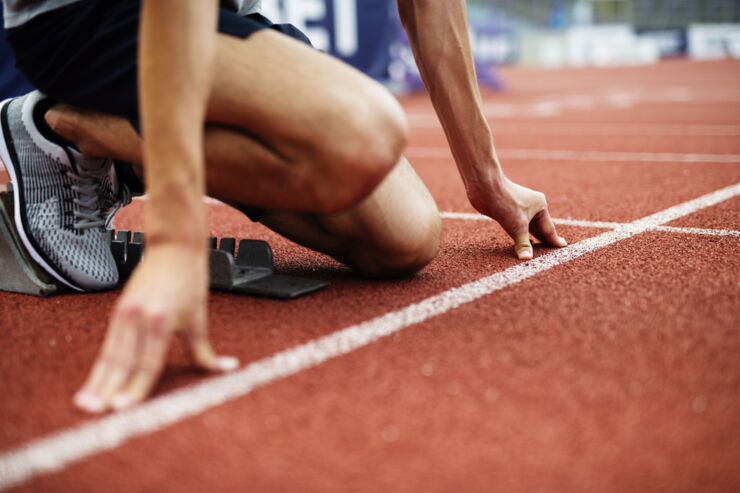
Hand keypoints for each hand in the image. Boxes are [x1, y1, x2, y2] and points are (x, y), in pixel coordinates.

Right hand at [74, 244, 237, 412]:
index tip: (124, 407)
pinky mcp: (118, 312)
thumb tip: (226, 369)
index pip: (147, 362)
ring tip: (86, 405)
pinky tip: (93, 384)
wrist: (174, 247)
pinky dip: (100, 366)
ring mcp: (124, 314)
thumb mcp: (198, 316)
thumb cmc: (189, 279)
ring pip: (109, 355)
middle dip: (108, 389)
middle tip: (96, 412)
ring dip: (97, 382)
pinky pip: (108, 345)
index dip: (136, 386)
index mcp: (160, 320)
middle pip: (122, 361)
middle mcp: (138, 318)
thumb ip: (204, 350)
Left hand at [467, 176, 567, 259]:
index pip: (549, 229)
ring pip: (528, 227)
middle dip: (544, 240)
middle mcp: (532, 207)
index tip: (564, 247)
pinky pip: (516, 227)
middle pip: (540, 228)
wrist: (484, 187)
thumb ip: (523, 243)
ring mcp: (519, 208)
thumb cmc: (504, 202)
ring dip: (531, 238)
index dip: (555, 240)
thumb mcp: (517, 226)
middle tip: (552, 253)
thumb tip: (527, 259)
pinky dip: (519, 235)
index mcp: (540, 206)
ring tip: (539, 251)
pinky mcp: (507, 211)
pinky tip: (520, 241)